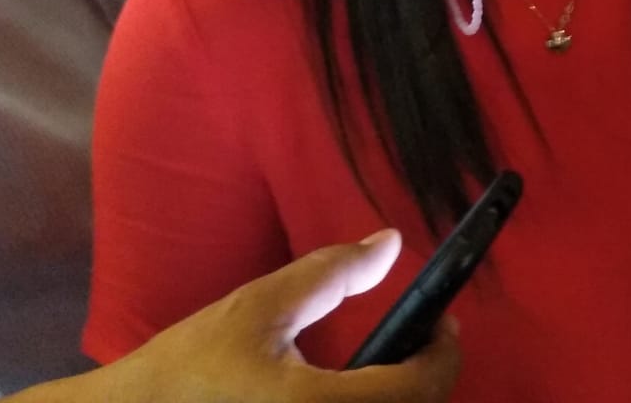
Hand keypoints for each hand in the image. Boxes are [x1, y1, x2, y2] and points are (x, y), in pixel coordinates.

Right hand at [94, 230, 460, 402]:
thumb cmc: (188, 367)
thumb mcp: (259, 307)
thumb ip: (331, 273)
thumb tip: (389, 243)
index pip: (418, 390)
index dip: (443, 354)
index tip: (442, 324)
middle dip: (425, 382)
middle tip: (417, 344)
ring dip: (397, 402)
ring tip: (387, 370)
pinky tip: (352, 395)